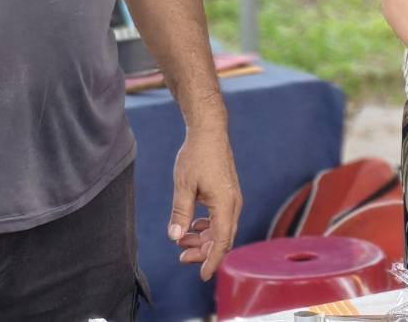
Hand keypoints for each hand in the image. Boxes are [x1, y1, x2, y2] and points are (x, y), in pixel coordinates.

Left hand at [168, 124, 240, 280]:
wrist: (210, 131)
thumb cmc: (197, 155)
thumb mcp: (183, 185)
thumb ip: (180, 212)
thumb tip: (175, 237)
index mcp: (225, 204)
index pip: (221, 241)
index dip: (212, 261)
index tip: (202, 276)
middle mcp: (233, 203)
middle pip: (222, 238)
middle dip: (204, 252)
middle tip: (182, 257)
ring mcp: (232, 198)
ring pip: (221, 229)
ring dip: (204, 239)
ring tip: (183, 241)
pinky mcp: (228, 192)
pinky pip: (221, 218)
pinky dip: (208, 226)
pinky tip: (193, 225)